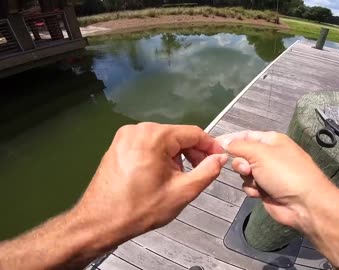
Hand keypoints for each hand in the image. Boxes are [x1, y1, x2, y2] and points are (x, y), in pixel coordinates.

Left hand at [75, 123, 226, 237]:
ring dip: (177, 156)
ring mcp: (125, 136)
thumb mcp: (182, 192)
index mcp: (154, 136)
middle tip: (202, 172)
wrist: (99, 222)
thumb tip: (220, 158)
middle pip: (177, 135)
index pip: (193, 133)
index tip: (219, 158)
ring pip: (163, 140)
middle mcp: (138, 130)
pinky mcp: (118, 145)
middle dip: (193, 153)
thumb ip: (207, 172)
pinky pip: (148, 144)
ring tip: (179, 178)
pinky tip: (161, 175)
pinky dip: (160, 156)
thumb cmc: (140, 208)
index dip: (210, 146)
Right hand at [216, 131, 335, 232]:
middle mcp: (269, 155)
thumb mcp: (260, 153)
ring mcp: (268, 173)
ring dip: (247, 177)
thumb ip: (239, 146)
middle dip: (240, 162)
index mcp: (271, 140)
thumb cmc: (284, 172)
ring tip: (258, 183)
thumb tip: (224, 141)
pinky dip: (253, 189)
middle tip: (247, 169)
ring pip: (244, 172)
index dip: (230, 139)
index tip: (213, 145)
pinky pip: (249, 185)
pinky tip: (261, 193)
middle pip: (242, 154)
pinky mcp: (266, 190)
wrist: (304, 204)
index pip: (245, 135)